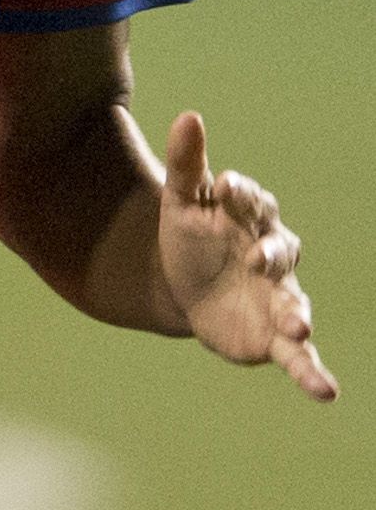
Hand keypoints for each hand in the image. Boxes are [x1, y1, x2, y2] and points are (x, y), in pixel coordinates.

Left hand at [158, 111, 335, 400]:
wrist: (183, 286)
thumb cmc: (189, 236)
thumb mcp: (181, 201)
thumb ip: (189, 164)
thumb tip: (189, 116)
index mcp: (251, 222)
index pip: (253, 204)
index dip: (243, 195)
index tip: (228, 186)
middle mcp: (273, 258)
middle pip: (280, 252)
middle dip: (272, 255)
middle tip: (258, 259)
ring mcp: (278, 297)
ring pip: (296, 304)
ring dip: (298, 315)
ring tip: (300, 326)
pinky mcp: (275, 335)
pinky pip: (299, 355)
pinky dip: (312, 373)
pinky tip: (327, 393)